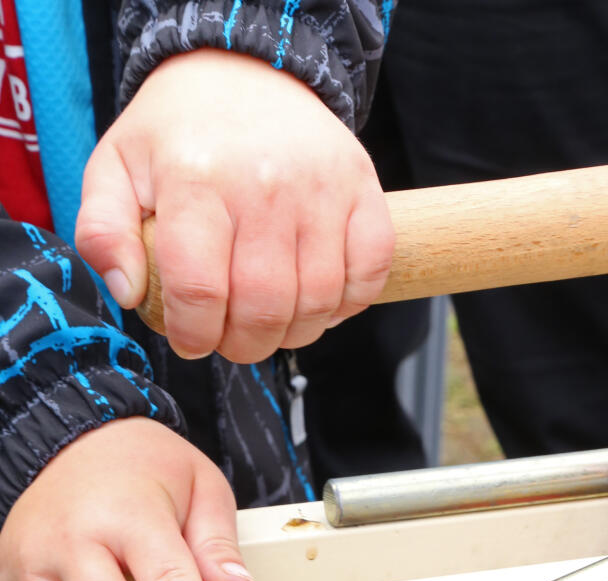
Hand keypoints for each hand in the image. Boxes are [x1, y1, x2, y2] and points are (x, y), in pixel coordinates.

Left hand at [76, 50, 394, 363]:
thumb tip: (128, 290)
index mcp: (196, 178)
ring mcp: (321, 188)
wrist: (246, 71)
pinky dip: (346, 305)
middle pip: (263, 307)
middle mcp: (264, 182)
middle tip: (230, 339)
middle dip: (244, 345)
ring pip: (318, 302)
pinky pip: (368, 275)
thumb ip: (102, 231)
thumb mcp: (116, 167)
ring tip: (269, 321)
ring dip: (293, 333)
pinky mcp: (362, 190)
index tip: (190, 339)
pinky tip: (316, 299)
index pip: (200, 291)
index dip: (194, 335)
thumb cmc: (181, 132)